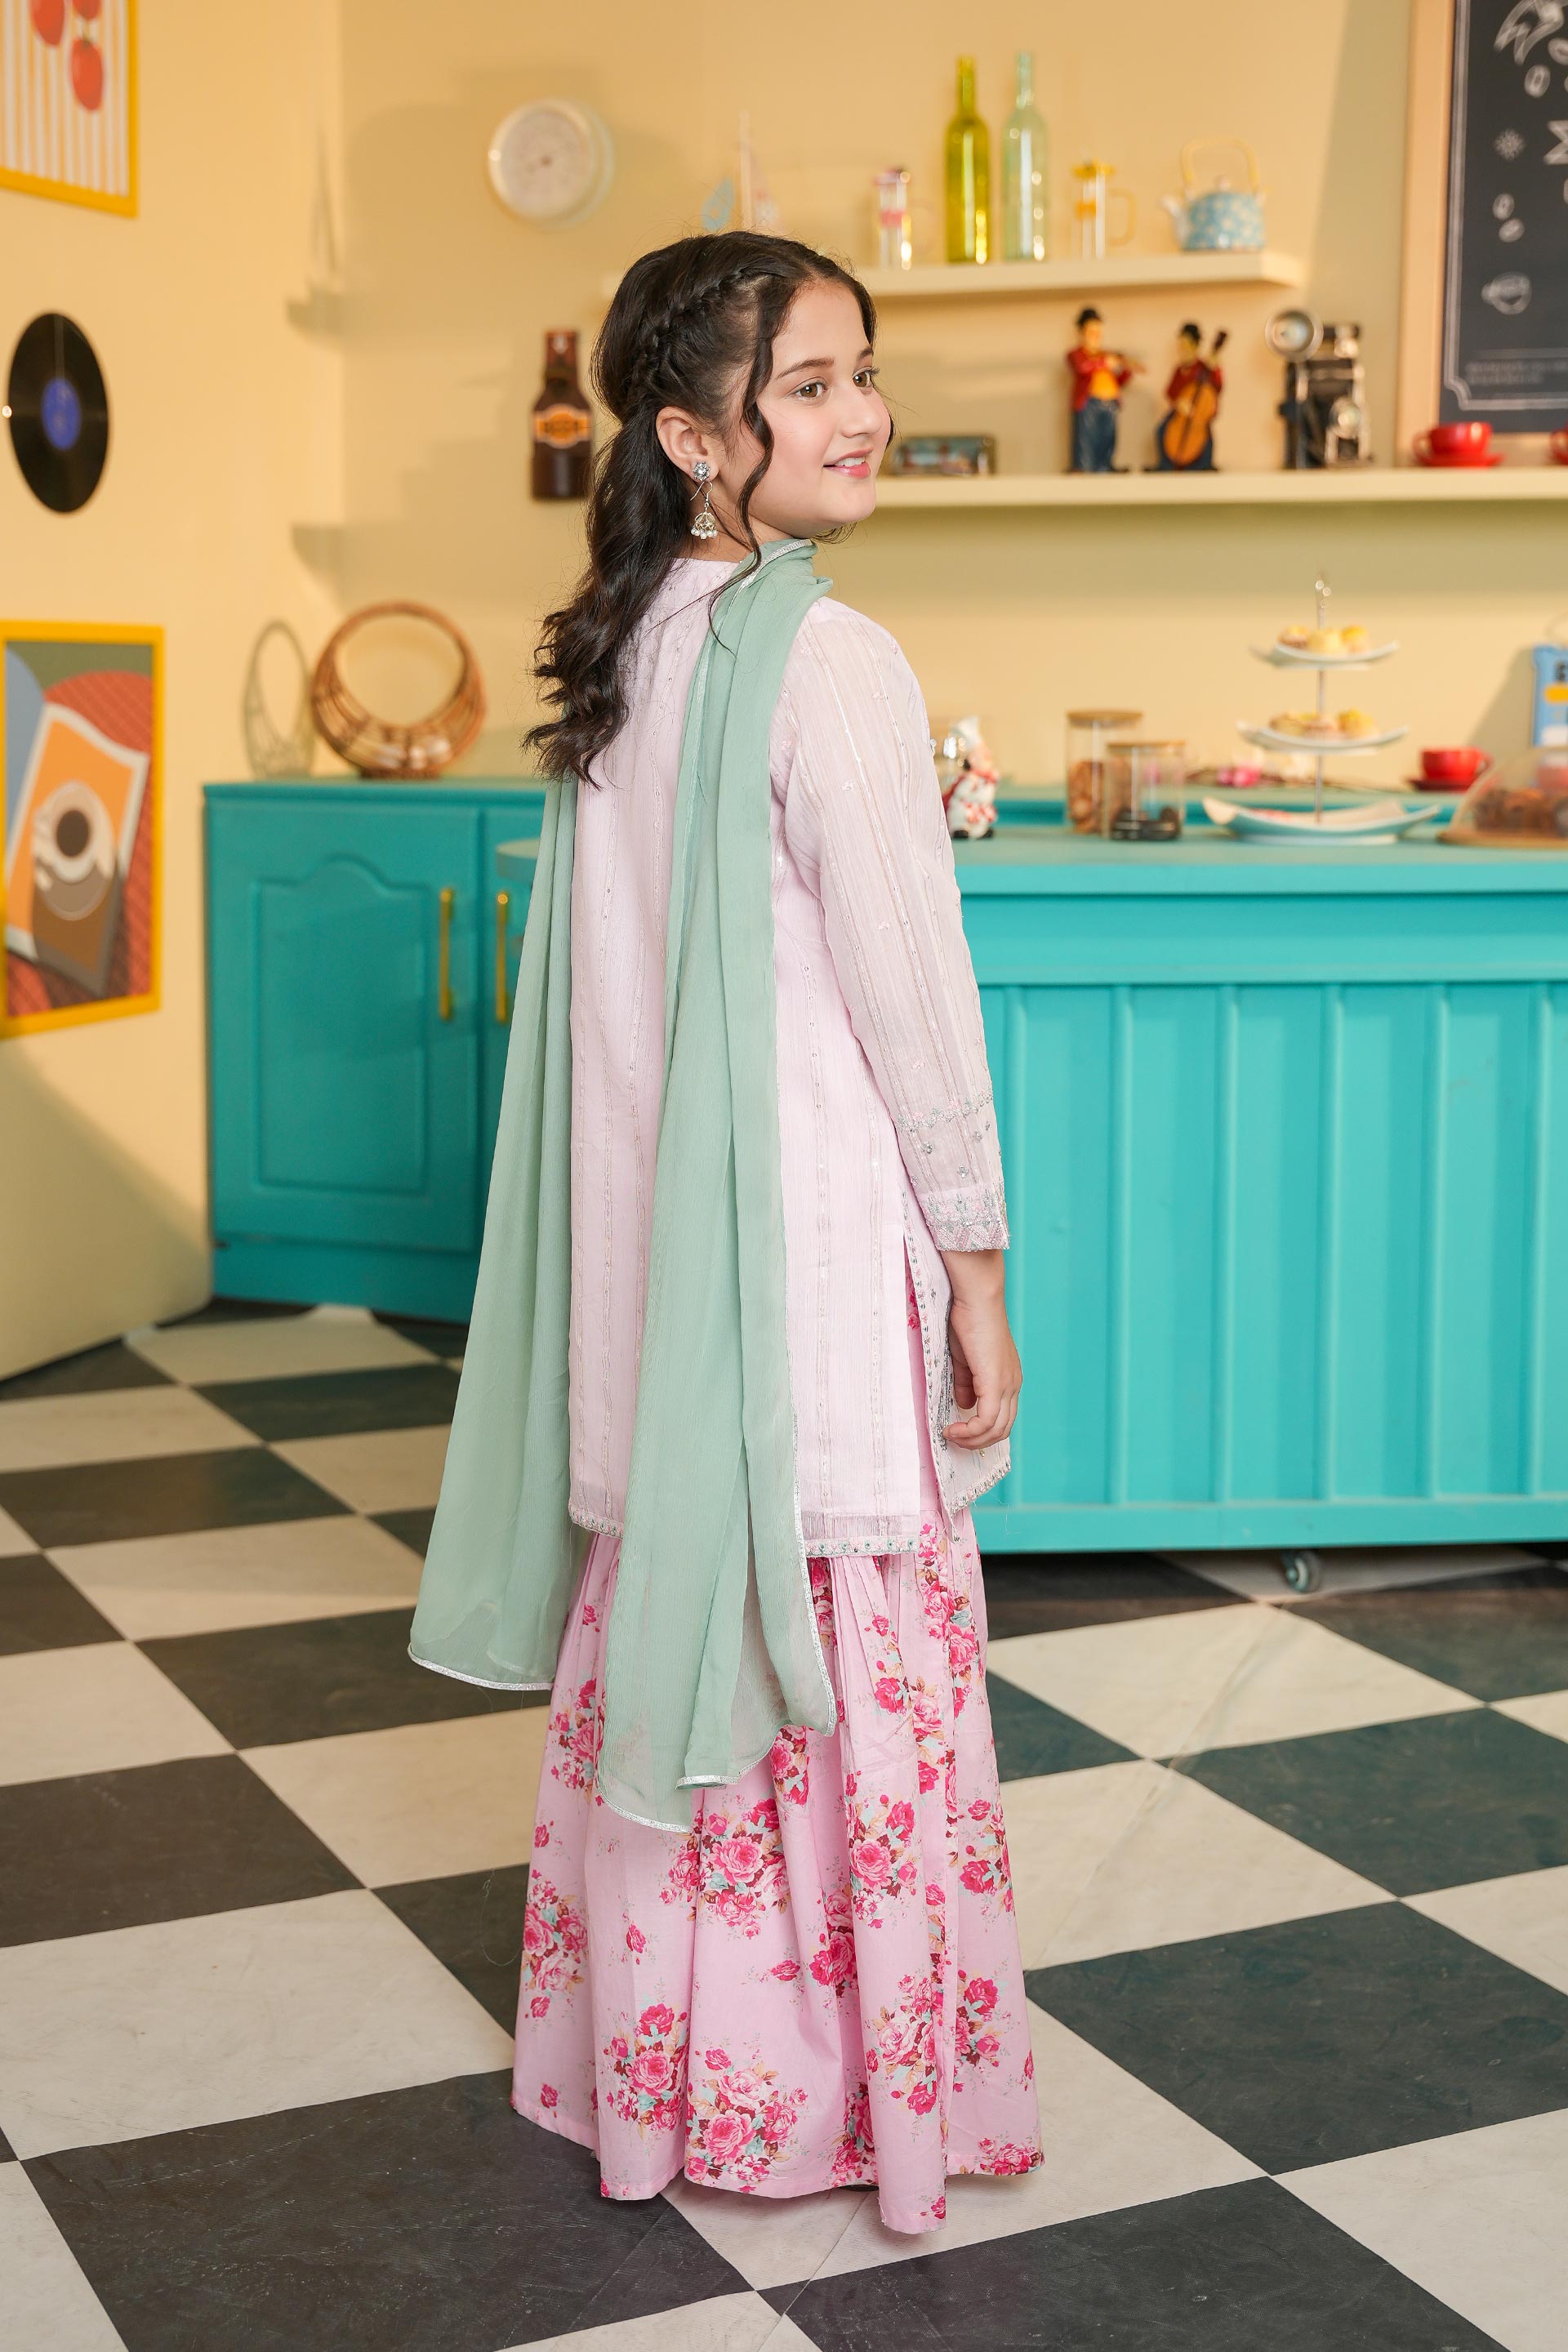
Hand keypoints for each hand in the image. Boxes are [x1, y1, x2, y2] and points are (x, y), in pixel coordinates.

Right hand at [939, 1248, 1020, 1449]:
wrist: (977, 1297)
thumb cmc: (968, 1319)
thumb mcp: (964, 1358)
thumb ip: (966, 1383)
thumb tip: (964, 1406)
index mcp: (1007, 1377)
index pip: (1001, 1416)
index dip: (980, 1430)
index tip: (957, 1430)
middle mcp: (1013, 1383)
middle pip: (1002, 1428)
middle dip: (977, 1441)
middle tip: (953, 1438)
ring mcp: (1008, 1384)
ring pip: (997, 1429)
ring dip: (973, 1439)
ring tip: (951, 1435)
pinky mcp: (996, 1383)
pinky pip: (987, 1420)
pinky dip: (970, 1431)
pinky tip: (953, 1429)